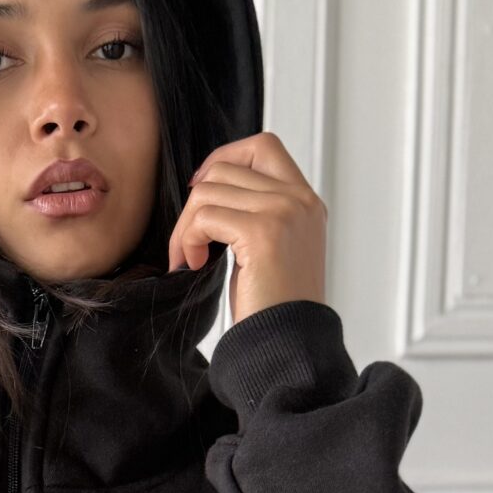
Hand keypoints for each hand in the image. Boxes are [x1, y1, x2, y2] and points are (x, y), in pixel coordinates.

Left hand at [165, 131, 326, 323]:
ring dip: (186, 226)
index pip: (262, 147)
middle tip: (189, 240)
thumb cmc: (275, 308)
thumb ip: (255, 213)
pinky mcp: (264, 232)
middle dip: (195, 203)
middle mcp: (299, 200)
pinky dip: (188, 239)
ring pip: (209, 189)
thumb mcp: (272, 249)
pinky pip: (205, 216)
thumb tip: (210, 188)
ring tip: (191, 258)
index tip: (202, 191)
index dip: (224, 159)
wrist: (291, 345)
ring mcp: (284, 212)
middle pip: (226, 167)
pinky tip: (195, 264)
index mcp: (305, 202)